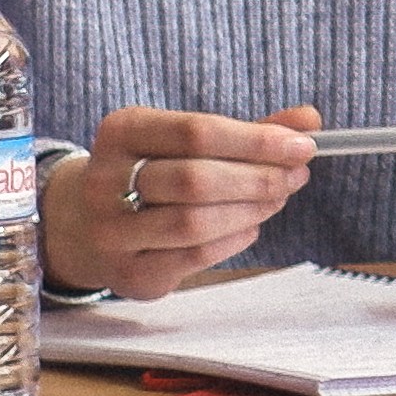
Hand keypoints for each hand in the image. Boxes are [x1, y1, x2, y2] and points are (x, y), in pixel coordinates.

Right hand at [44, 106, 317, 298]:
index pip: (196, 131)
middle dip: (259, 177)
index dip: (257, 140)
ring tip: (278, 198)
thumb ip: (248, 130)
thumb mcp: (189, 139)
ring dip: (251, 210)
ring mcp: (110, 232)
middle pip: (195, 179)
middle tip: (297, 175)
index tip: (303, 145)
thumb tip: (309, 121)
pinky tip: (251, 226)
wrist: (87, 222)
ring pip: (193, 222)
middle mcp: (103, 182)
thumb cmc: (155, 170)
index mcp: (121, 132)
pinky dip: (234, 239)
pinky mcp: (126, 273)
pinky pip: (193, 257)